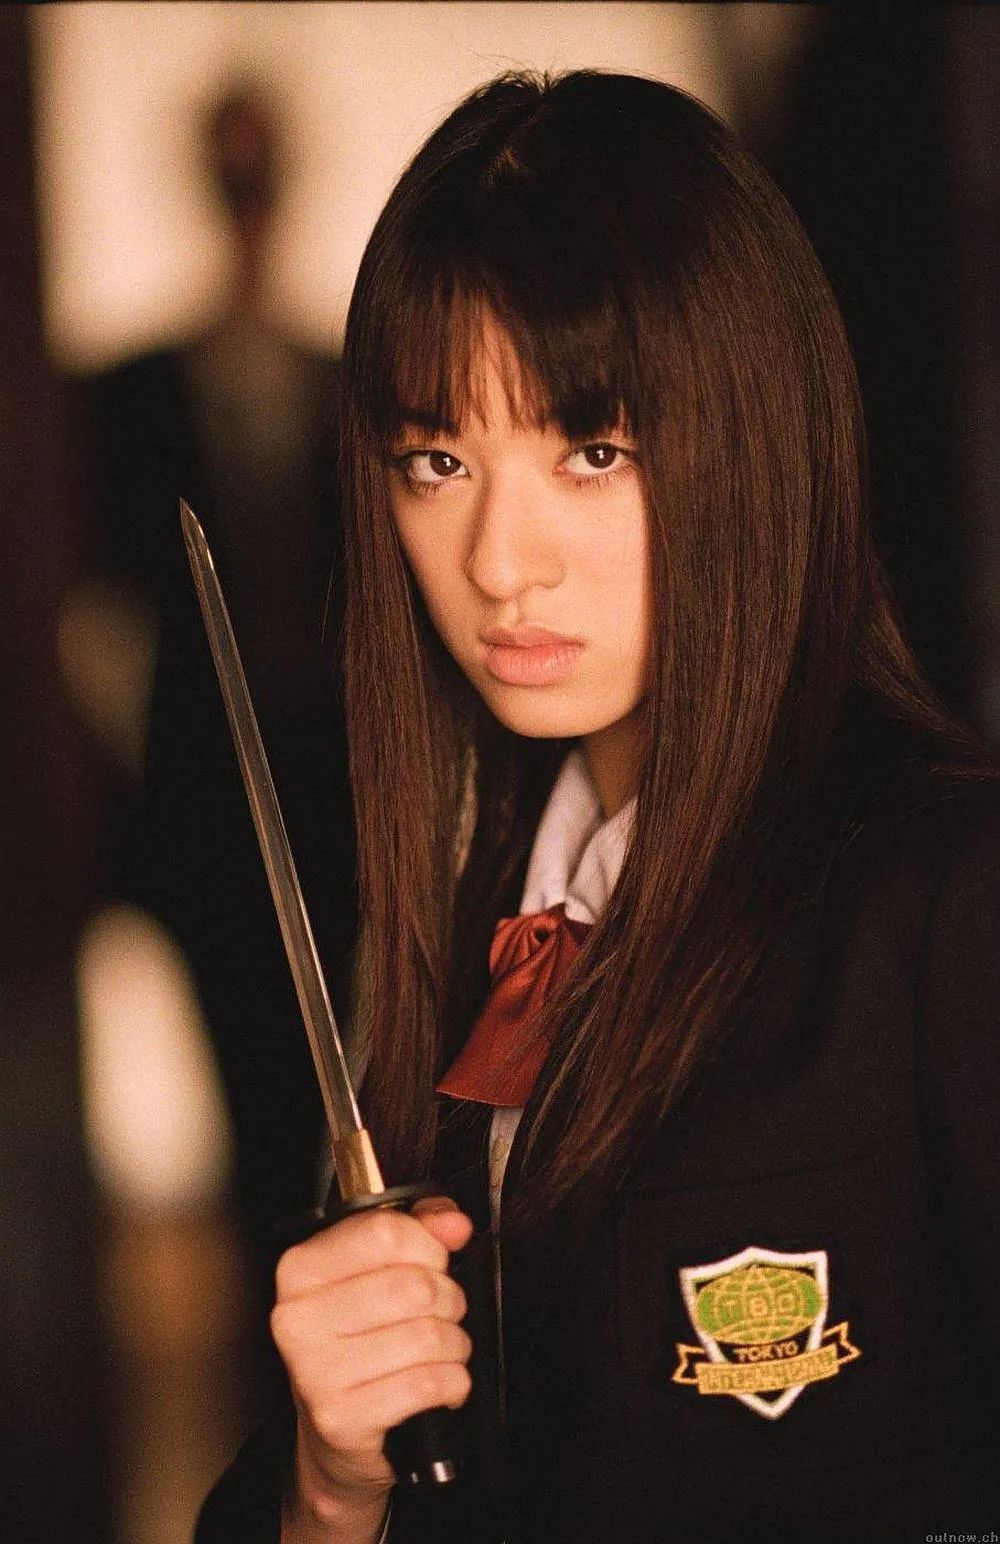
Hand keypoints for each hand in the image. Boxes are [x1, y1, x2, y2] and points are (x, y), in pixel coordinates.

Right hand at [273, 1197, 472, 1541]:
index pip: (386, 1231)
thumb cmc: (359, 1341)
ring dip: (454, 1344)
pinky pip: (428, 1384)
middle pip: (414, 1285)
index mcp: (300, 1268)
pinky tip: (439, 1384)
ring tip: (441, 1350)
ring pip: (427, 1335)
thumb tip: (453, 1223)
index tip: (431, 1262)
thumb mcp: (379, 1273)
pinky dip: (452, 1383)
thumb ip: (419, 1230)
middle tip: (441, 1313)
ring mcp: (314, 1371)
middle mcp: (297, 1317)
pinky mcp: (341, 1418)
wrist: (334, 1433)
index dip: (428, 1246)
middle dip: (448, 1299)